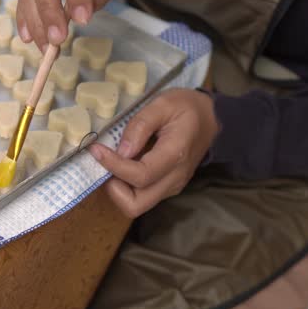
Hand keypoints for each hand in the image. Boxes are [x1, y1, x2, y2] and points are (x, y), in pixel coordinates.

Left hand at [88, 89, 219, 217]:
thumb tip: (122, 150)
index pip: (140, 175)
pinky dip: (125, 186)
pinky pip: (141, 196)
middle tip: (104, 164)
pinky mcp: (166, 187)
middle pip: (136, 205)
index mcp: (175, 155)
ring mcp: (171, 186)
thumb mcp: (163, 103)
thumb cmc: (186, 108)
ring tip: (112, 163)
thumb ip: (140, 125)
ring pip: (136, 205)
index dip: (113, 166)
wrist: (212, 119)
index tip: (96, 150)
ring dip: (118, 189)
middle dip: (113, 189)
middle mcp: (174, 178)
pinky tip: (122, 164)